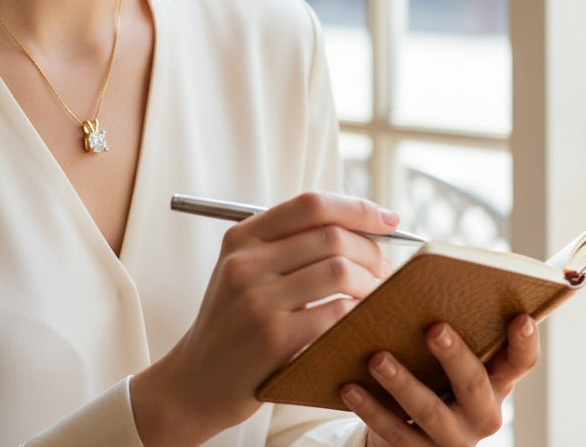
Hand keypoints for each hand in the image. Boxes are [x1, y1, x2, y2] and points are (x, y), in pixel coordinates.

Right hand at [130, 191, 400, 445]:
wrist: (197, 381)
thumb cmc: (233, 324)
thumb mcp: (244, 273)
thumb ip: (288, 245)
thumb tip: (361, 227)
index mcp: (241, 238)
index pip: (310, 204)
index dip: (357, 208)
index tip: (389, 219)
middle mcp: (245, 262)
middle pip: (331, 236)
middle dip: (371, 251)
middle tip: (383, 270)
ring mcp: (257, 300)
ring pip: (340, 271)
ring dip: (370, 284)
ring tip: (373, 297)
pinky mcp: (273, 337)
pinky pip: (336, 313)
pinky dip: (357, 315)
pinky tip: (359, 322)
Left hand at [343, 314, 540, 446]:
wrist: (415, 436)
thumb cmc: (436, 380)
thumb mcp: (452, 361)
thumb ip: (451, 332)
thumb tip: (421, 288)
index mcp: (497, 383)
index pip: (521, 362)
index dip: (525, 342)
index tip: (521, 318)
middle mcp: (483, 414)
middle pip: (473, 383)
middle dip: (454, 355)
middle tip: (433, 328)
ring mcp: (454, 439)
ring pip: (430, 411)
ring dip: (402, 383)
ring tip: (378, 358)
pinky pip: (394, 433)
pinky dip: (371, 409)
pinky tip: (350, 387)